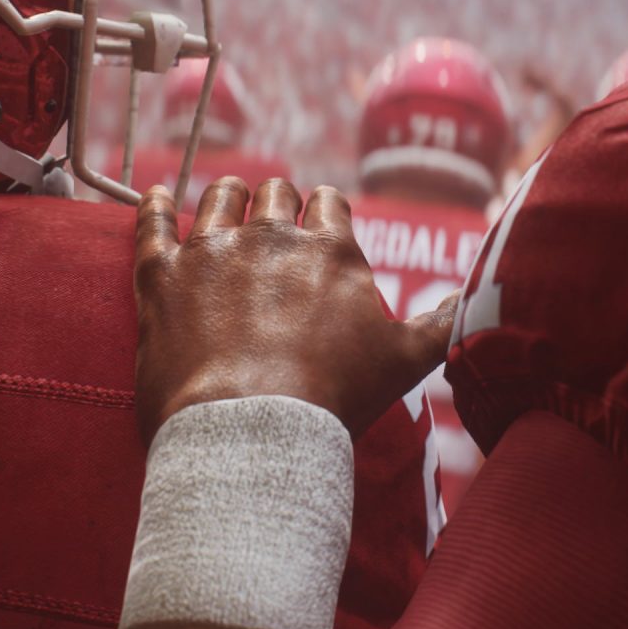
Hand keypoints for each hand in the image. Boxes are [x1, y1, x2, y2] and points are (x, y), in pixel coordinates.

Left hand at [132, 176, 454, 442]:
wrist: (250, 434)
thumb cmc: (331, 399)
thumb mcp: (405, 361)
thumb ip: (441, 322)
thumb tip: (477, 299)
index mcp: (330, 248)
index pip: (329, 203)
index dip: (324, 214)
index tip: (320, 228)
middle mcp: (270, 234)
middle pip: (273, 194)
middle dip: (276, 205)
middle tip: (273, 226)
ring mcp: (210, 250)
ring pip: (218, 197)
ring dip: (226, 197)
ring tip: (226, 202)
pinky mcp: (161, 275)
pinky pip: (150, 224)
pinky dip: (151, 207)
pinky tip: (152, 198)